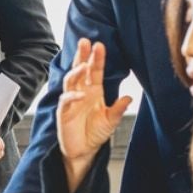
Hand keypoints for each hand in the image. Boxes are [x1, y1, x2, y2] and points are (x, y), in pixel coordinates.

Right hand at [56, 40, 130, 190]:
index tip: (99, 45)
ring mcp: (71, 101)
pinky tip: (78, 94)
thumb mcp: (111, 120)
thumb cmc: (95, 133)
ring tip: (83, 65)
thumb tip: (129, 98)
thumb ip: (118, 109)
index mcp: (94, 91)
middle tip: (85, 42)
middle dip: (82, 56)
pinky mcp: (64, 113)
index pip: (95, 71)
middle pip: (80, 70)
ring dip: (76, 72)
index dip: (97, 59)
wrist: (84, 151)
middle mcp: (82, 92)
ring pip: (71, 81)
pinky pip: (65, 101)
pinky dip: (71, 97)